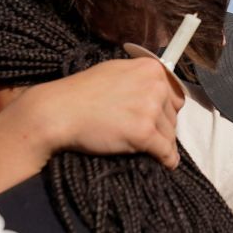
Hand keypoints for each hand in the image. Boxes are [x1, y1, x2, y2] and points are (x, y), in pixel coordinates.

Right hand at [17, 57, 183, 168]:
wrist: (58, 112)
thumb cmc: (81, 92)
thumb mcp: (115, 71)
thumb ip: (139, 78)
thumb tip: (159, 90)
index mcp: (151, 69)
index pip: (174, 95)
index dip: (166, 110)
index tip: (158, 119)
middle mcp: (155, 86)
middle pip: (173, 116)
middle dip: (164, 128)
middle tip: (147, 136)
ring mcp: (150, 109)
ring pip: (170, 135)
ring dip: (163, 145)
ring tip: (151, 152)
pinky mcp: (144, 133)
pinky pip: (166, 151)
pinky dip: (167, 160)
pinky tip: (166, 164)